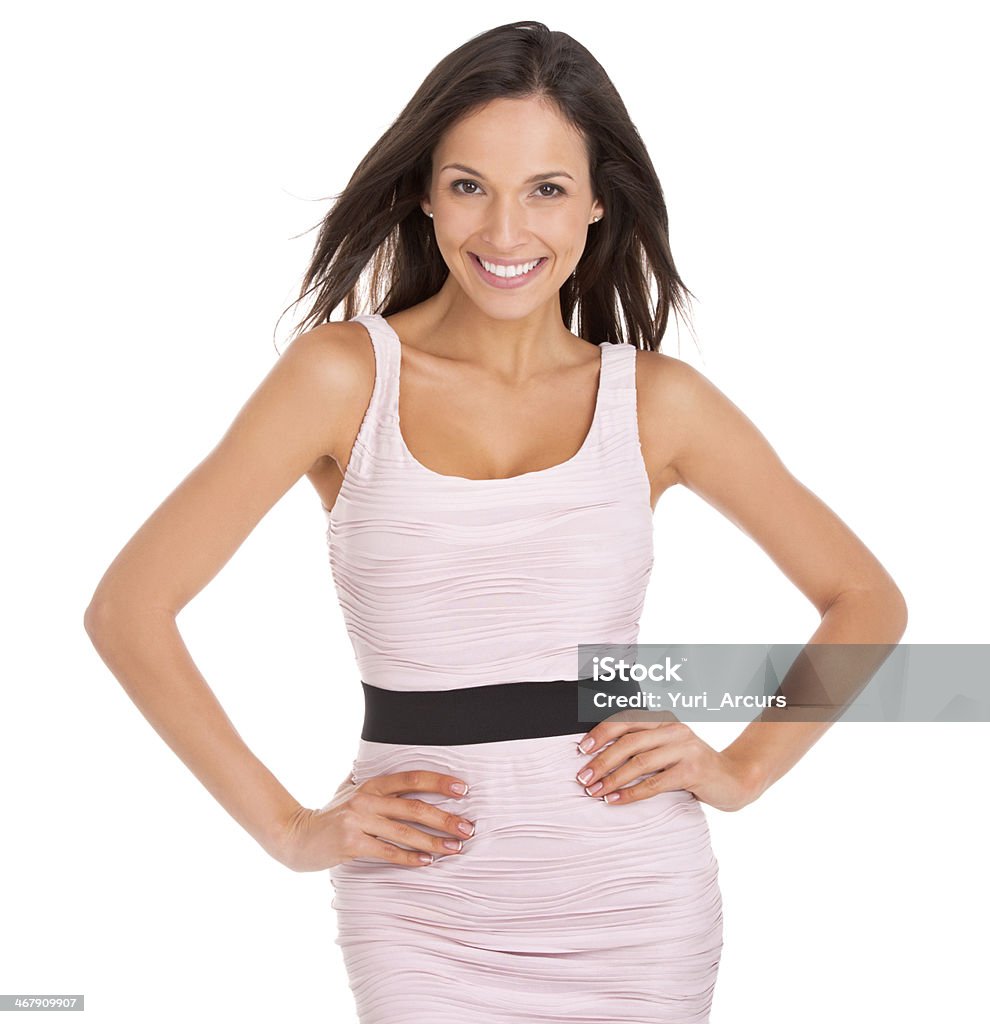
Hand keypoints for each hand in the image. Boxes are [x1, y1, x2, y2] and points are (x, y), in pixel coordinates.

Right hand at [273, 770, 476, 871]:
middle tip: (468, 827)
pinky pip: (387, 851)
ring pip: (405, 831)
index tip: (463, 789)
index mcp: (371, 783)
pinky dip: (409, 858)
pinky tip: (427, 862)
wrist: (296, 836)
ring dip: (434, 841)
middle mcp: (367, 798)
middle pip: (414, 807)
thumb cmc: (329, 814)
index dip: (439, 782)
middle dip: (445, 818)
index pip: (411, 779)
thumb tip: (374, 756)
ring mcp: (358, 820)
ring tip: (455, 848)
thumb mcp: (348, 789)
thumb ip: (366, 776)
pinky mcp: (351, 842)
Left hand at [574, 711, 761, 811]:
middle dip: (601, 760)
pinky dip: (631, 793)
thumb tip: (599, 759)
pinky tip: (615, 800)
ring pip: (639, 762)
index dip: (600, 733)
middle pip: (628, 742)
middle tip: (583, 777)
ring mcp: (685, 749)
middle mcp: (673, 730)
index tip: (581, 750)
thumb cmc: (692, 767)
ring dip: (612, 778)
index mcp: (663, 721)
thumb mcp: (668, 750)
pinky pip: (654, 783)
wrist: (734, 779)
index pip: (626, 721)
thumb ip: (643, 748)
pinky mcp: (693, 771)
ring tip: (595, 791)